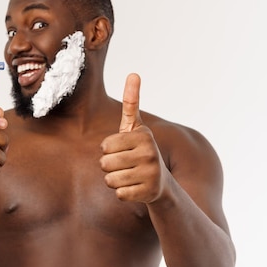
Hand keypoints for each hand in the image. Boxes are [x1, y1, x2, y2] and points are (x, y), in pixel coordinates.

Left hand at [100, 74, 168, 203]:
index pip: (105, 145)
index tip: (123, 149)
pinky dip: (123, 193)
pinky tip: (135, 188)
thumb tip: (134, 73)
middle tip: (126, 165)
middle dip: (110, 167)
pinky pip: (119, 194)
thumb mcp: (135, 127)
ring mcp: (151, 173)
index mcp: (143, 135)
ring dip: (115, 180)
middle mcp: (150, 152)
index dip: (109, 150)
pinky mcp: (148, 192)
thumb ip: (132, 103)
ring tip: (130, 176)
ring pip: (110, 180)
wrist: (161, 183)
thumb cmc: (140, 150)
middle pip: (105, 164)